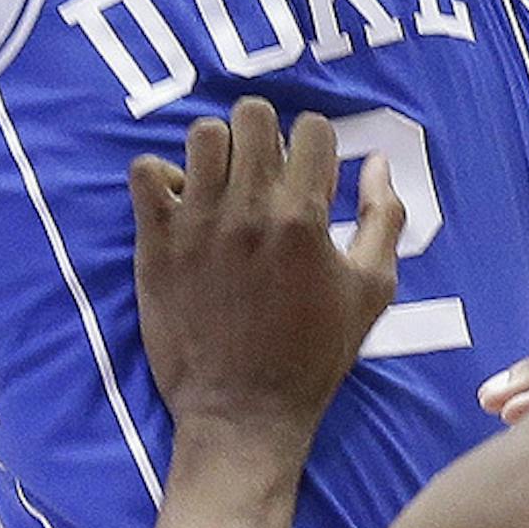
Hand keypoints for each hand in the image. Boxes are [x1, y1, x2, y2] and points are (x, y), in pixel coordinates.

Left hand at [131, 102, 402, 441]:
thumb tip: (379, 161)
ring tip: (222, 183)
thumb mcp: (372, 290)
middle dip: (265, 134)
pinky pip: (145, 172)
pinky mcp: (156, 244)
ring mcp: (198, 224)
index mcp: (305, 219)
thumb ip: (383, 218)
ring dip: (216, 150)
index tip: (308, 177)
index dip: (315, 147)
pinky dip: (161, 178)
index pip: (313, 128)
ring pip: (202, 135)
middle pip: (253, 115)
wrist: (243, 411)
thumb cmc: (313, 356)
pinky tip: (180, 203)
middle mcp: (250, 211)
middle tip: (264, 172)